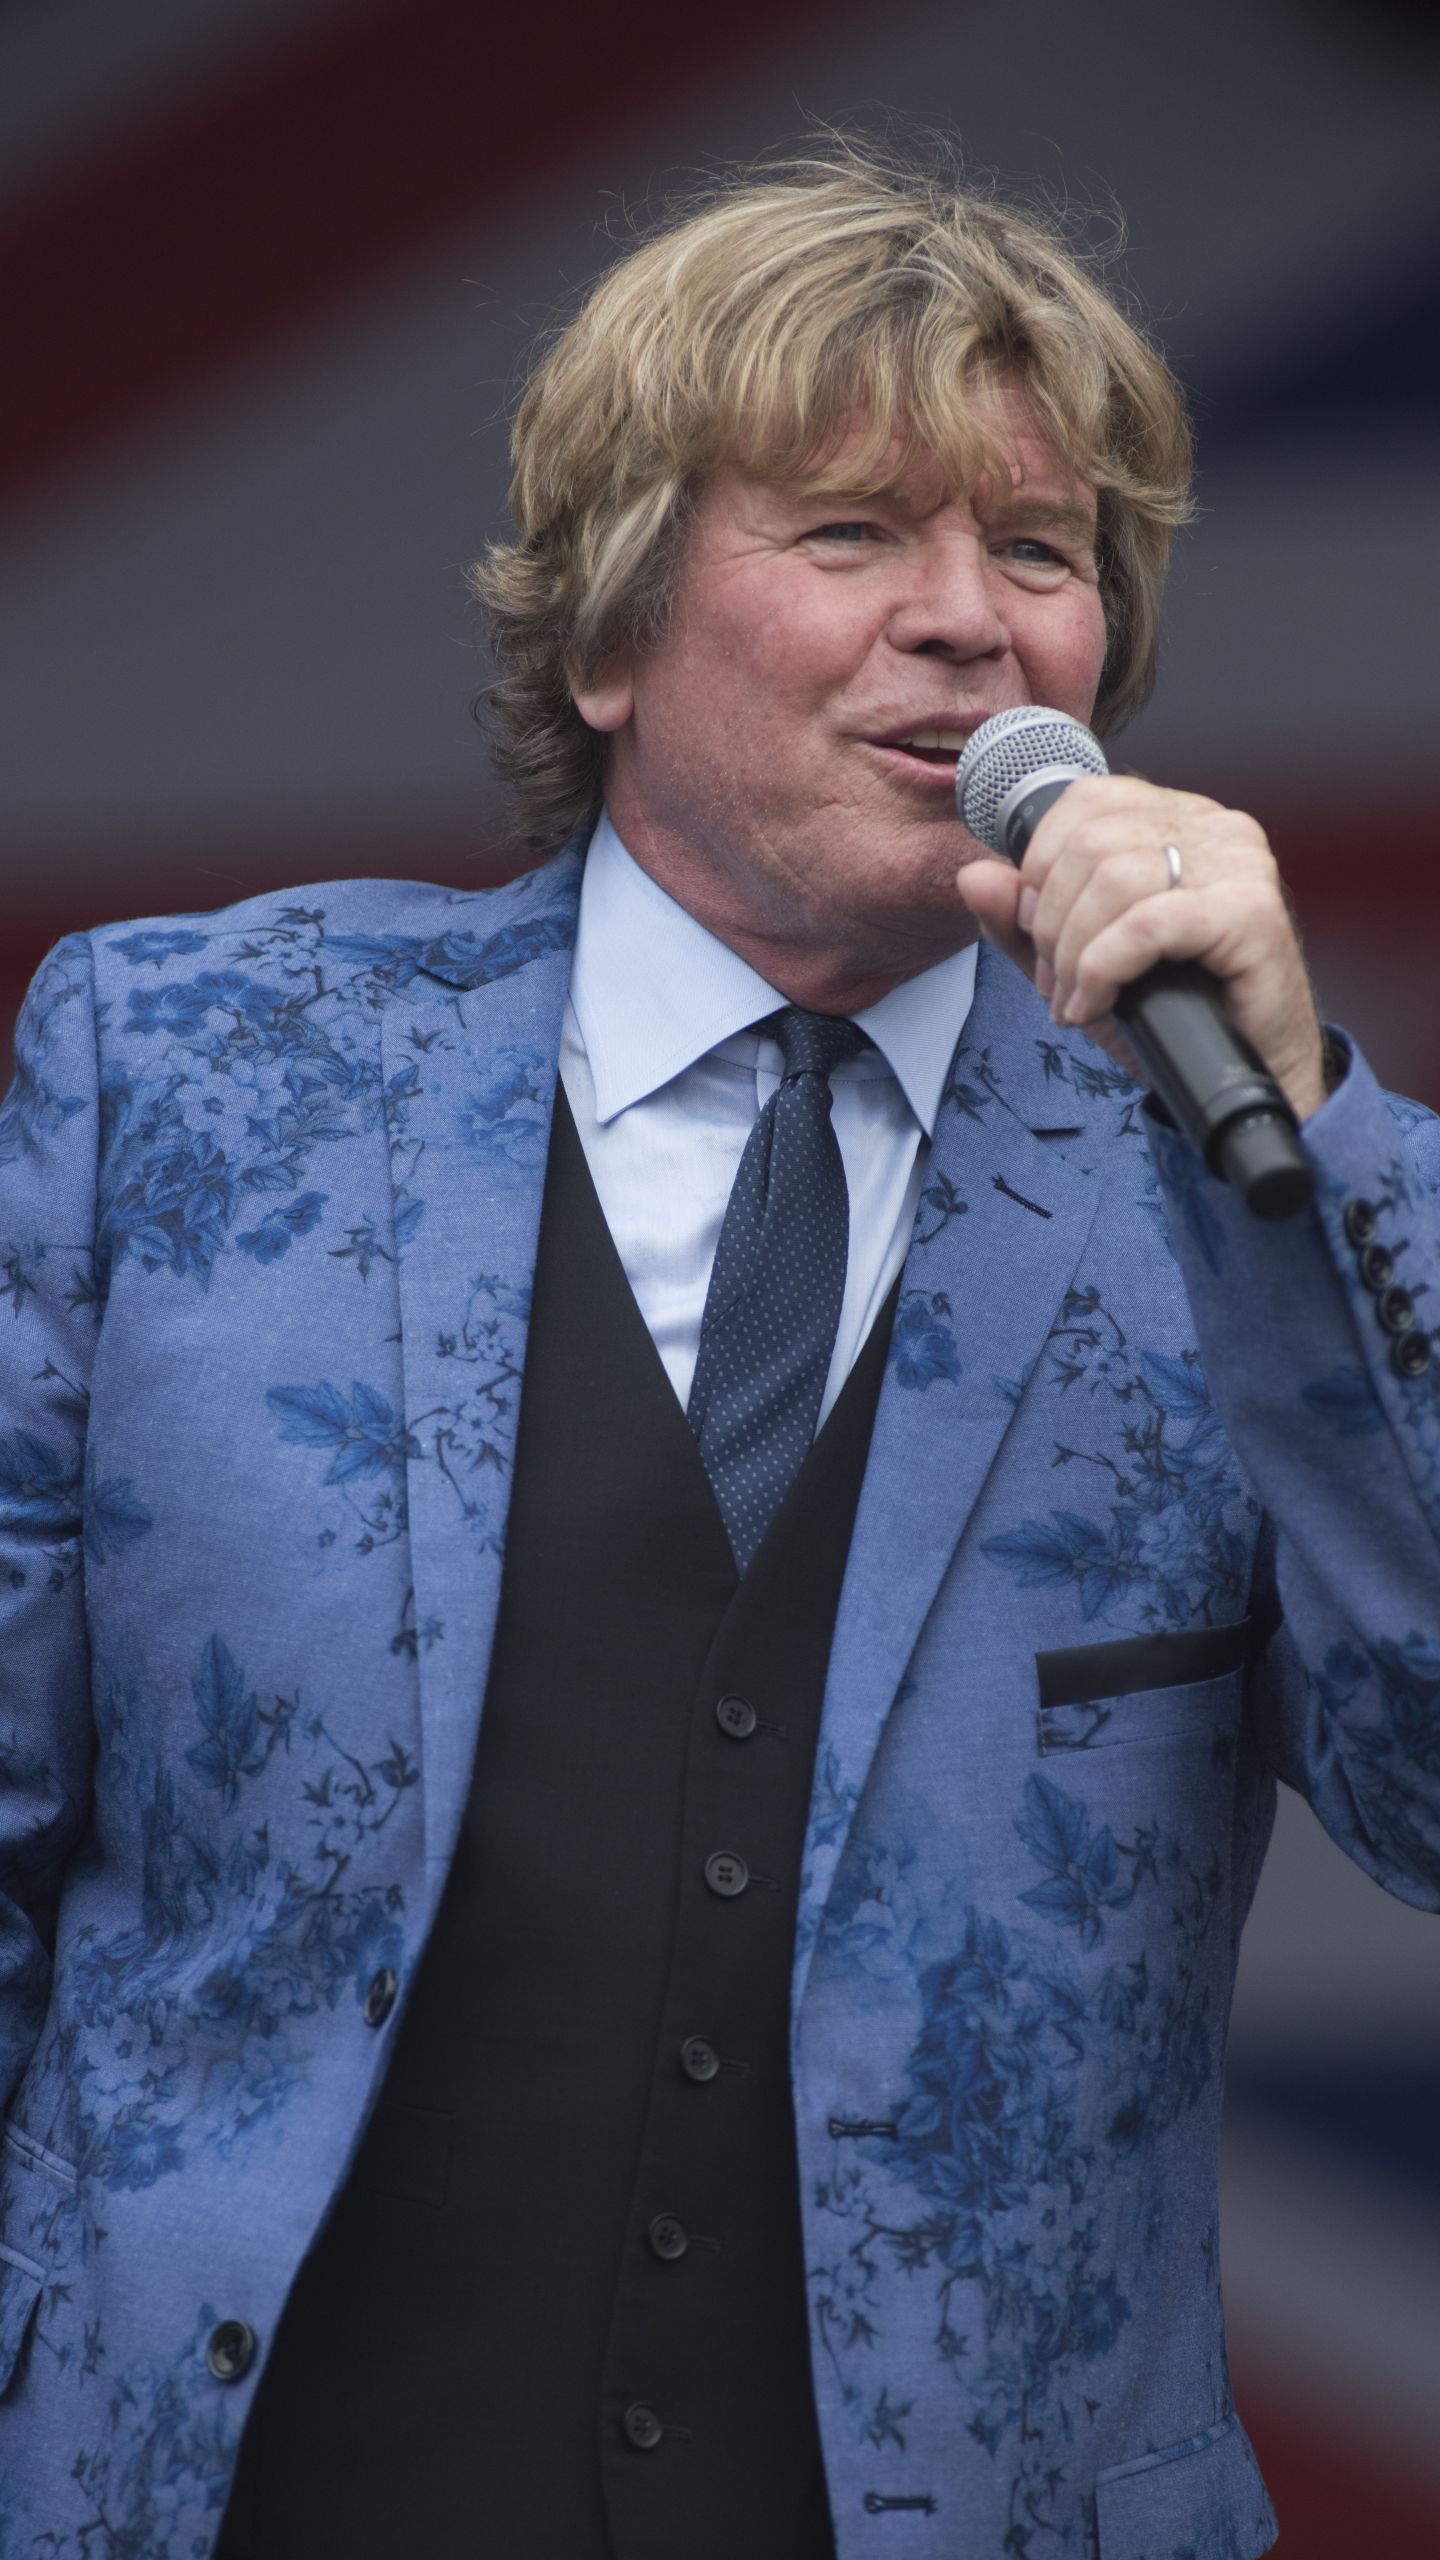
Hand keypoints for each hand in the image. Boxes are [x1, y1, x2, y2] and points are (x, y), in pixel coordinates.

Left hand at [955, 774, 1327, 1121]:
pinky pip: (1145, 925)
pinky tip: (1097, 1006)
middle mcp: (1215, 827)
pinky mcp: (1250, 912)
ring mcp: (1239, 864)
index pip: (1085, 800)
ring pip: (1112, 880)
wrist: (1246, 1075)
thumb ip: (1021, 922)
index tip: (1038, 932)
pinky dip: (1103, 970)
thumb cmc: (1173, 1013)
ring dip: (1073, 954)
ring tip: (1077, 1000)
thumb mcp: (1077, 963)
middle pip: (1089, 843)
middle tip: (1055, 983)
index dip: (1040, 866)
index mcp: (1178, 818)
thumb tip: (973, 875)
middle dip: (1051, 922)